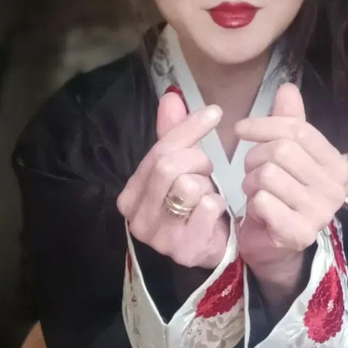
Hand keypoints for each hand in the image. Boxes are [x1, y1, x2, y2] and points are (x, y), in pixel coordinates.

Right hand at [116, 92, 228, 268]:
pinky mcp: (185, 252)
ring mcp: (160, 239)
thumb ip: (173, 133)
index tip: (214, 113)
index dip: (188, 128)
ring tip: (207, 192)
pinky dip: (217, 203)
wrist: (210, 247)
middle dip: (197, 160)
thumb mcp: (179, 167)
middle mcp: (137, 219)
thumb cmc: (191, 205)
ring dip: (207, 184)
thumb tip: (171, 96)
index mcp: (129, 195)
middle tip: (207, 168)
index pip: (157, 151)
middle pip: (168, 167)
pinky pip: (207, 208)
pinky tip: (215, 211)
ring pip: (187, 186)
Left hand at [235, 83, 347, 297]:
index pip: (298, 130)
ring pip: (268, 175)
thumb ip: (287, 121)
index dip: (264, 124)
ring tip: (256, 192)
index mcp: (337, 163)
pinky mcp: (300, 232)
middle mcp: (336, 187)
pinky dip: (252, 203)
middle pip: (281, 150)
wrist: (274, 245)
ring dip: (251, 182)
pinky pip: (264, 201)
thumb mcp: (284, 154)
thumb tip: (287, 87)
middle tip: (251, 171)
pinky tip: (259, 211)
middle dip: (254, 158)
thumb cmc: (279, 194)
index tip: (240, 129)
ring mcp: (321, 212)